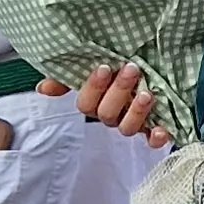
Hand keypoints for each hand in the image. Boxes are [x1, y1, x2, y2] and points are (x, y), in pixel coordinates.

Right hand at [40, 63, 170, 145]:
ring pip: (126, 128)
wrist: (158, 62)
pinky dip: (156, 138)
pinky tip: (161, 130)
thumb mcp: (95, 63)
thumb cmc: (122, 63)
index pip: (86, 104)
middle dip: (118, 92)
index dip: (93, 88)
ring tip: (146, 94)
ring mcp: (133, 123)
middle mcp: (113, 114)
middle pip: (107, 114)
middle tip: (131, 69)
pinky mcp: (155, 128)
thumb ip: (68, 76)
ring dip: (135, 113)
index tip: (105, 67)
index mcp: (97, 101)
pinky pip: (152, 141)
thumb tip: (42, 88)